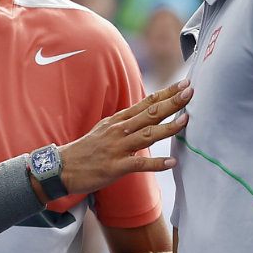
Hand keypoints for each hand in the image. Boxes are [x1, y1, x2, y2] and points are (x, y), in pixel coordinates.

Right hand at [58, 80, 191, 195]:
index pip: (147, 103)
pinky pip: (139, 164)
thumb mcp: (106, 128)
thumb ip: (127, 121)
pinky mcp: (115, 167)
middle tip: (190, 92)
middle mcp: (119, 130)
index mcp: (118, 120)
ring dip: (168, 127)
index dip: (166, 93)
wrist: (63, 168)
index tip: (183, 85)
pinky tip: (171, 162)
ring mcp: (117, 148)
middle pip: (150, 114)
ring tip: (186, 120)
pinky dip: (156, 163)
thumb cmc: (87, 149)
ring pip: (147, 135)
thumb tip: (149, 113)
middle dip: (172, 103)